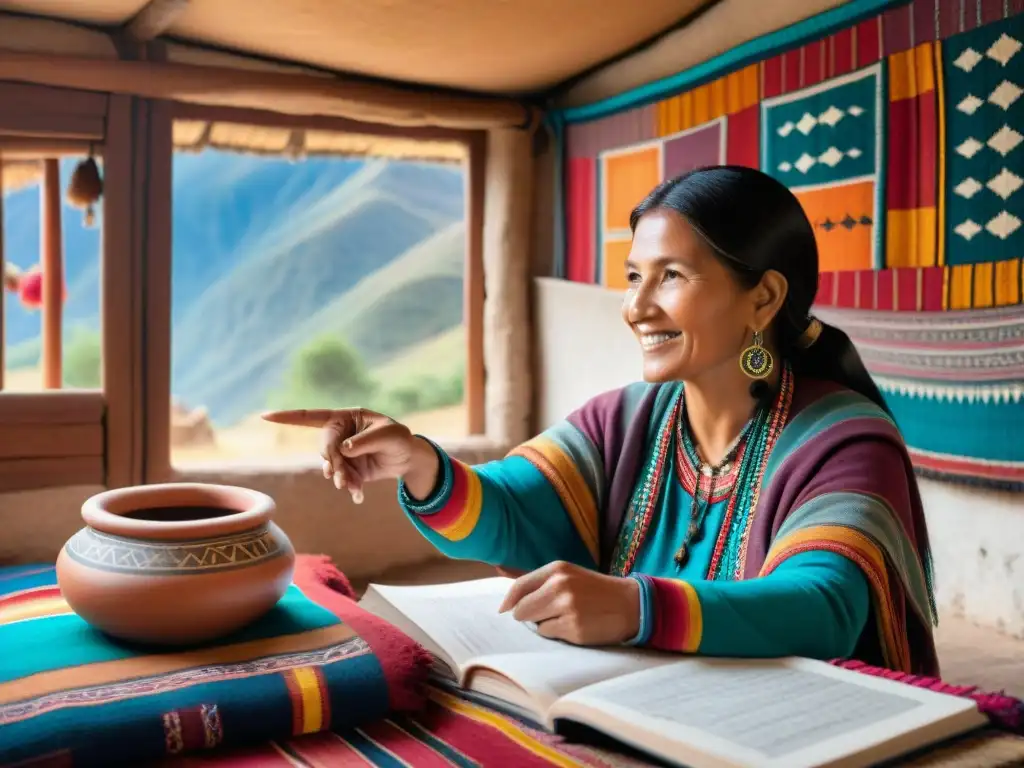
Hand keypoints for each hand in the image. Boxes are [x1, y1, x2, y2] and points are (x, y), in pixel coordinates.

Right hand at [260, 408, 438, 503]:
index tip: (265, 416)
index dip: (288, 417)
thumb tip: (344, 449)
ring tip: (354, 487)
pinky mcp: (348, 468)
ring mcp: (342, 452)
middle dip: (333, 462)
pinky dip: (348, 486)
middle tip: (343, 477)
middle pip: (323, 448)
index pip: (312, 416)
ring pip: (329, 466)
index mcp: (346, 417)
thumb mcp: (388, 435)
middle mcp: (340, 433)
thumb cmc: (399, 438)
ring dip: (340, 477)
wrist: (408, 459)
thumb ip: (365, 441)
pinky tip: (359, 495)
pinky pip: (339, 478)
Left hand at [498, 561, 639, 645]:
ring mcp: (566, 608)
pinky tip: (574, 626)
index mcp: (557, 569)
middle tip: (546, 614)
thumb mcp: (569, 575)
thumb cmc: (595, 590)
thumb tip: (508, 601)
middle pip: (522, 609)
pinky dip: (557, 634)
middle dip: (528, 615)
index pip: (519, 586)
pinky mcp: (573, 628)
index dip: (509, 601)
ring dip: (544, 625)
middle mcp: (559, 586)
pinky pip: (549, 635)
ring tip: (566, 618)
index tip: (504, 610)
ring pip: (535, 624)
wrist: (630, 604)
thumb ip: (541, 583)